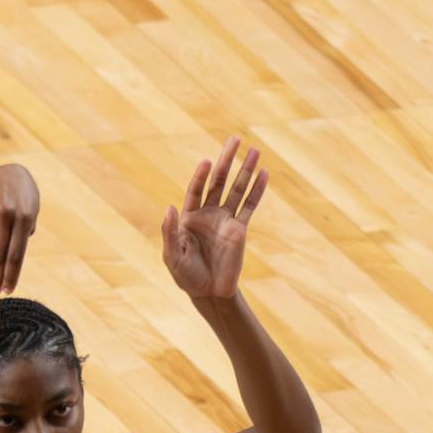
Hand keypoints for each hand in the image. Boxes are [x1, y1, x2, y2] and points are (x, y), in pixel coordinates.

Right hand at [0, 165, 39, 299]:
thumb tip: (16, 256)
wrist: (7, 172)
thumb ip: (26, 233)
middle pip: (2, 255)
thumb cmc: (26, 198)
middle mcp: (6, 216)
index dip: (13, 274)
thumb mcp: (33, 212)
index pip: (17, 253)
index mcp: (24, 218)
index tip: (10, 290)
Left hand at [162, 136, 267, 301]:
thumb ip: (169, 232)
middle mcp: (208, 213)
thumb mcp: (172, 256)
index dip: (201, 176)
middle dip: (227, 160)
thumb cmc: (186, 276)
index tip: (208, 161)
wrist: (208, 293)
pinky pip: (249, 206)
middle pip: (219, 181)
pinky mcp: (240, 230)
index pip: (196, 189)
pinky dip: (257, 191)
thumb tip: (169, 207)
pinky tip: (263, 174)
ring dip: (246, 170)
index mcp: (189, 216)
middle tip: (236, 139)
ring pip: (237, 189)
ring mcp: (225, 220)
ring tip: (255, 150)